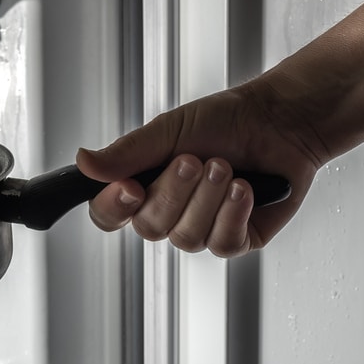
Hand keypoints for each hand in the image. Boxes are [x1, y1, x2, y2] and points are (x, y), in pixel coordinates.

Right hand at [76, 85, 321, 256]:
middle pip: (149, 228)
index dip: (114, 208)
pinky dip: (233, 213)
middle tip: (195, 159)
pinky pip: (223, 244)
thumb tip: (82, 162)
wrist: (280, 120)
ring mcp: (203, 229)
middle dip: (175, 192)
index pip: (108, 215)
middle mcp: (170, 212)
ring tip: (226, 166)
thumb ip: (126, 153)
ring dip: (208, 198)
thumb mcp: (168, 130)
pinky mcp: (238, 239)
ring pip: (187, 238)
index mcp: (144, 186)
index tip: (131, 188)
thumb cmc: (226, 120)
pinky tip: (245, 189)